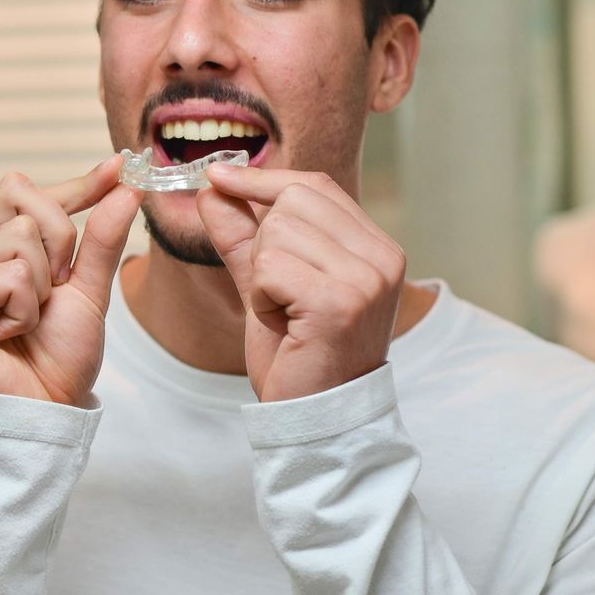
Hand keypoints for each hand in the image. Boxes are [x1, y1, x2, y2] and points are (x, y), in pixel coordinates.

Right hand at [0, 158, 142, 405]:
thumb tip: (124, 185)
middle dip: (59, 241)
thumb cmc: (56, 360)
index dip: (73, 182)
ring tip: (26, 321)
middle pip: (22, 197)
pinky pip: (11, 276)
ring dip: (43, 287)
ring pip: (23, 238)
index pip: (25, 192)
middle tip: (51, 291)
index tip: (118, 168)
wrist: (42, 414)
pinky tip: (9, 335)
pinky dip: (25, 311)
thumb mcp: (89, 291)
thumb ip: (101, 239)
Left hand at [195, 167, 404, 403]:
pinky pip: (270, 267)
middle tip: (276, 293)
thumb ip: (242, 234)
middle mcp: (383, 257)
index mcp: (376, 247)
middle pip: (292, 201)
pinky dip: (261, 297)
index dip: (262, 179)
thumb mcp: (266, 284)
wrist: (315, 420)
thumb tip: (212, 185)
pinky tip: (284, 325)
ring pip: (276, 232)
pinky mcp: (340, 302)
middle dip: (263, 243)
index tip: (215, 174)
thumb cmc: (297, 355)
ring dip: (262, 276)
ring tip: (285, 314)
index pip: (315, 185)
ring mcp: (367, 278)